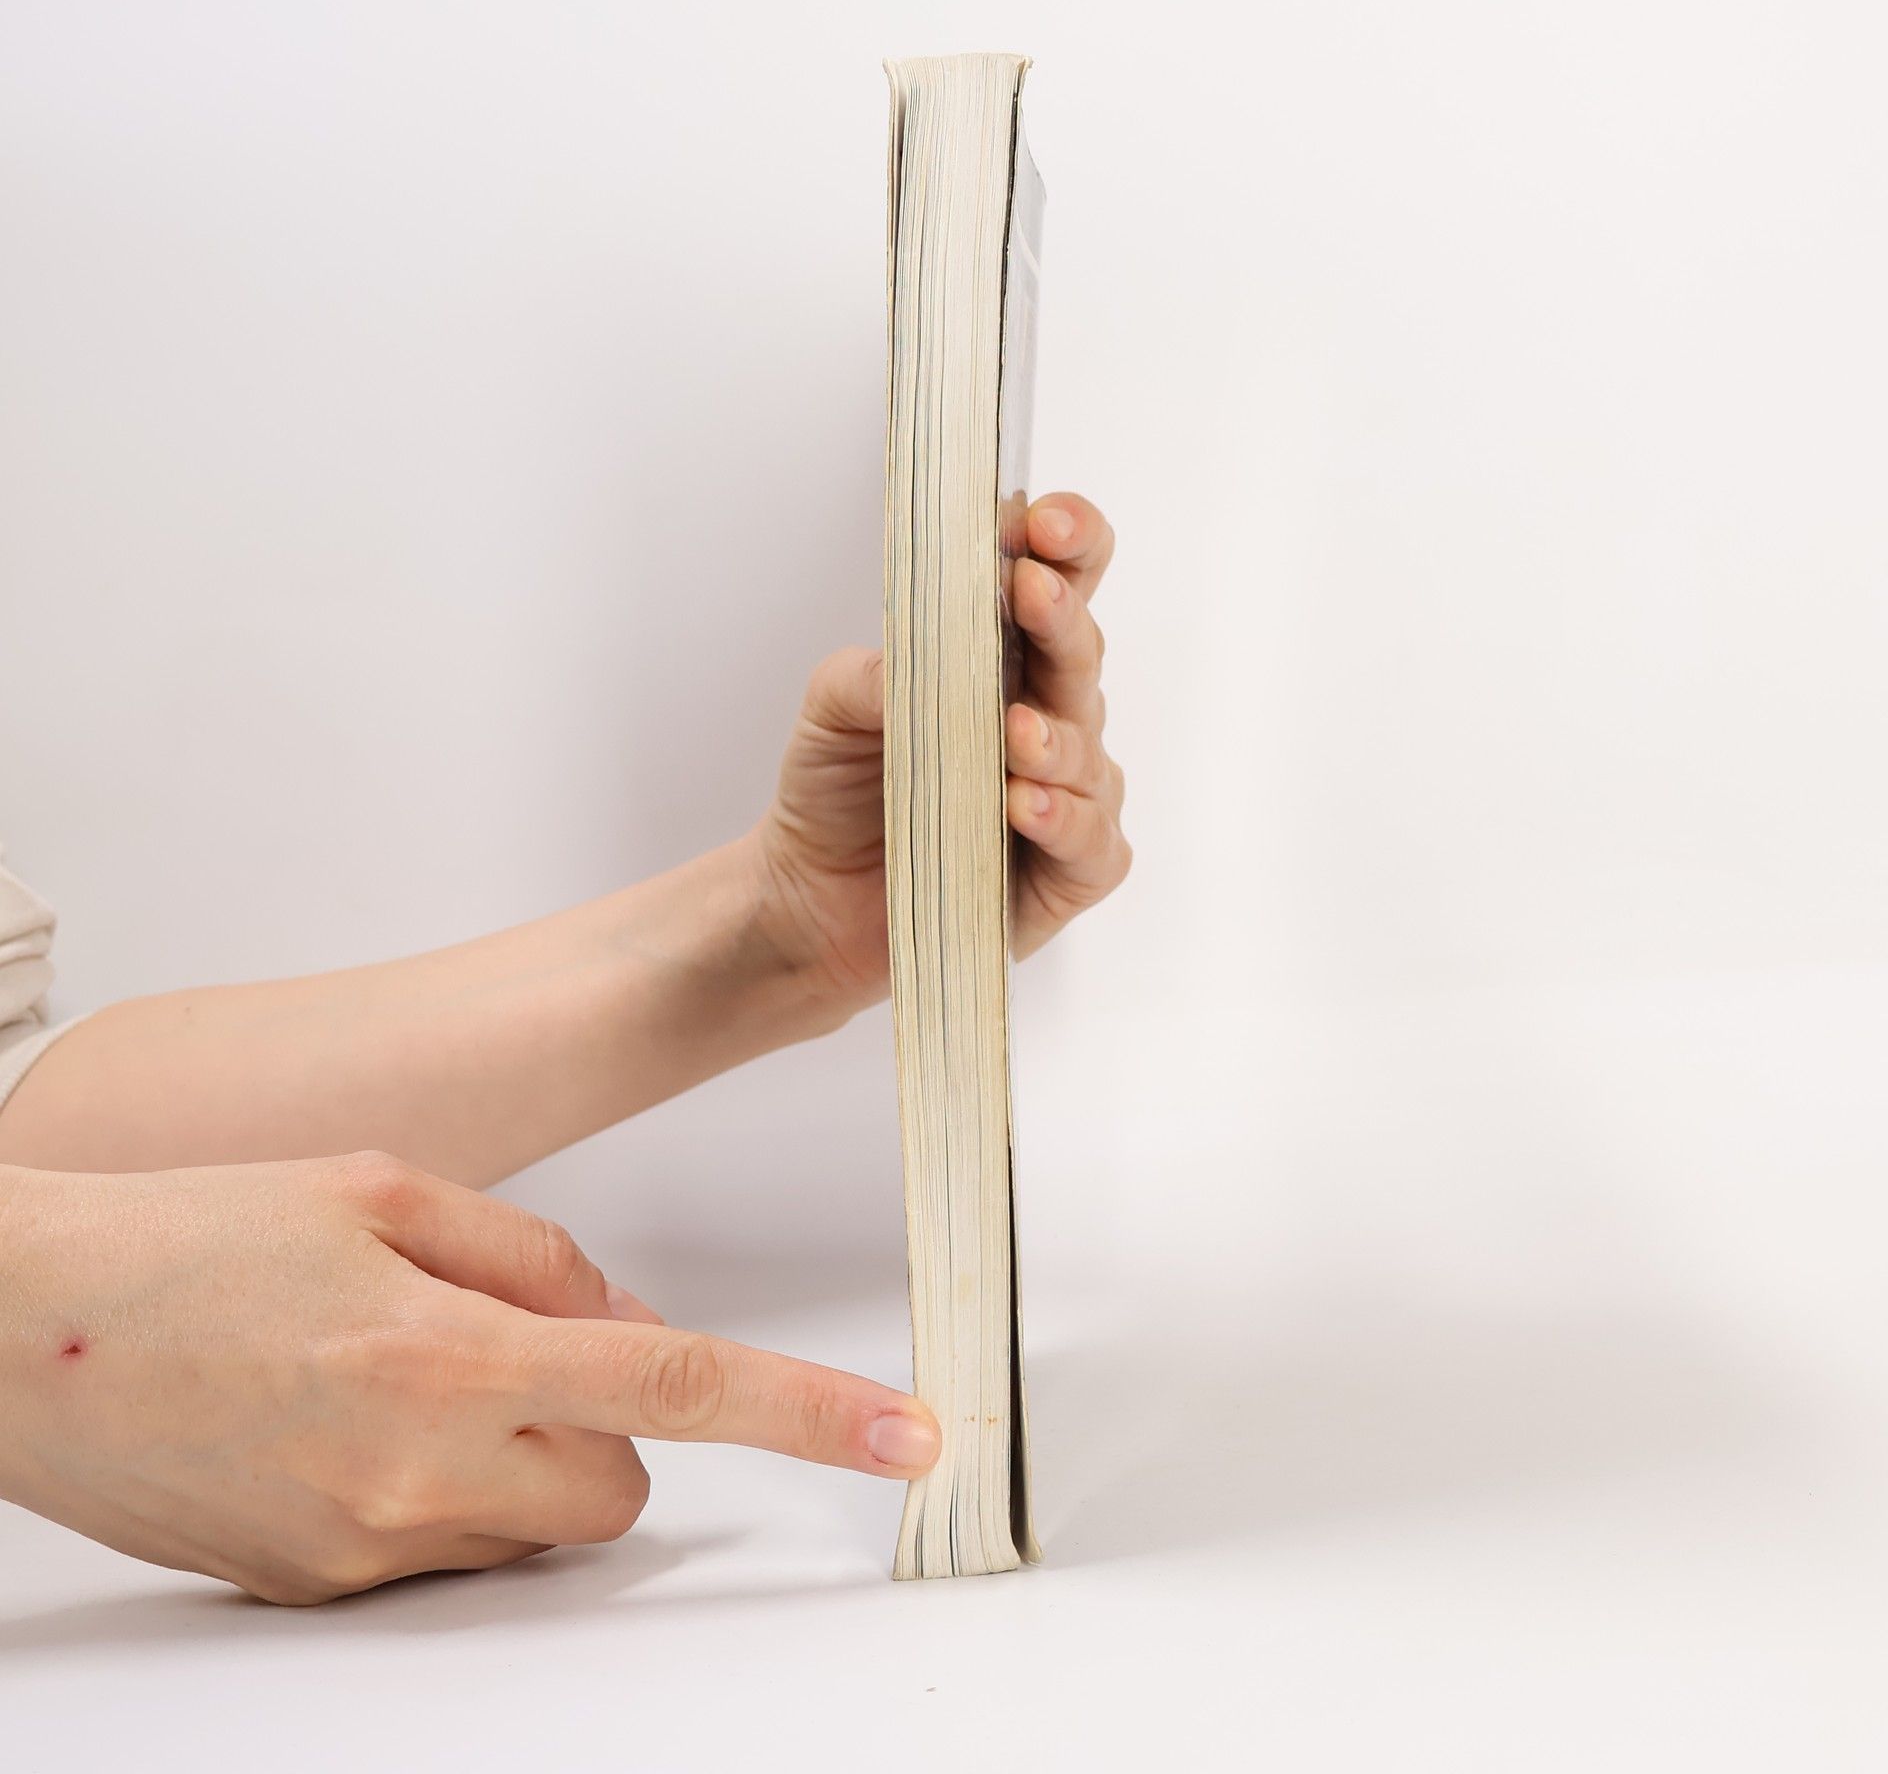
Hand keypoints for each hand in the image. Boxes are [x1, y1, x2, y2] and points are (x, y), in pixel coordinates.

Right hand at [0, 1154, 939, 1603]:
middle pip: (623, 1488)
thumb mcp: (382, 1188)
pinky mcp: (317, 1590)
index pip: (676, 1386)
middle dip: (613, 1425)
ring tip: (401, 1373)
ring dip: (525, 1456)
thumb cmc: (195, 1236)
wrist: (21, 1334)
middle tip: (513, 1348)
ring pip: (537, 1526)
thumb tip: (617, 1318)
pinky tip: (346, 1420)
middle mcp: (414, 1474)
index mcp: (444, 1353)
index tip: (907, 1438)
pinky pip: (447, 1551)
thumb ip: (531, 1255)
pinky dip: (444, 1488)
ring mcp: (363, 1551)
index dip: (808, 1413)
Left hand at [751, 491, 1129, 1015]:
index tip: (1041, 522)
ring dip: (1055, 738)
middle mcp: (1050, 719)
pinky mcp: (1065, 875)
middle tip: (1033, 593)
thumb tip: (918, 660)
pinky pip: (1092, 843)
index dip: (1067, 542)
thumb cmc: (835, 790)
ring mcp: (1066, 796)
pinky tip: (1025, 806)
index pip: (1060, 581)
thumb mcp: (829, 710)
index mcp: (1005, 660)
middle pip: (1080, 655)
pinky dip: (1064, 822)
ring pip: (1089, 754)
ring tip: (1014, 735)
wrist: (809, 899)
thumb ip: (869, 673)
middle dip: (1062, 618)